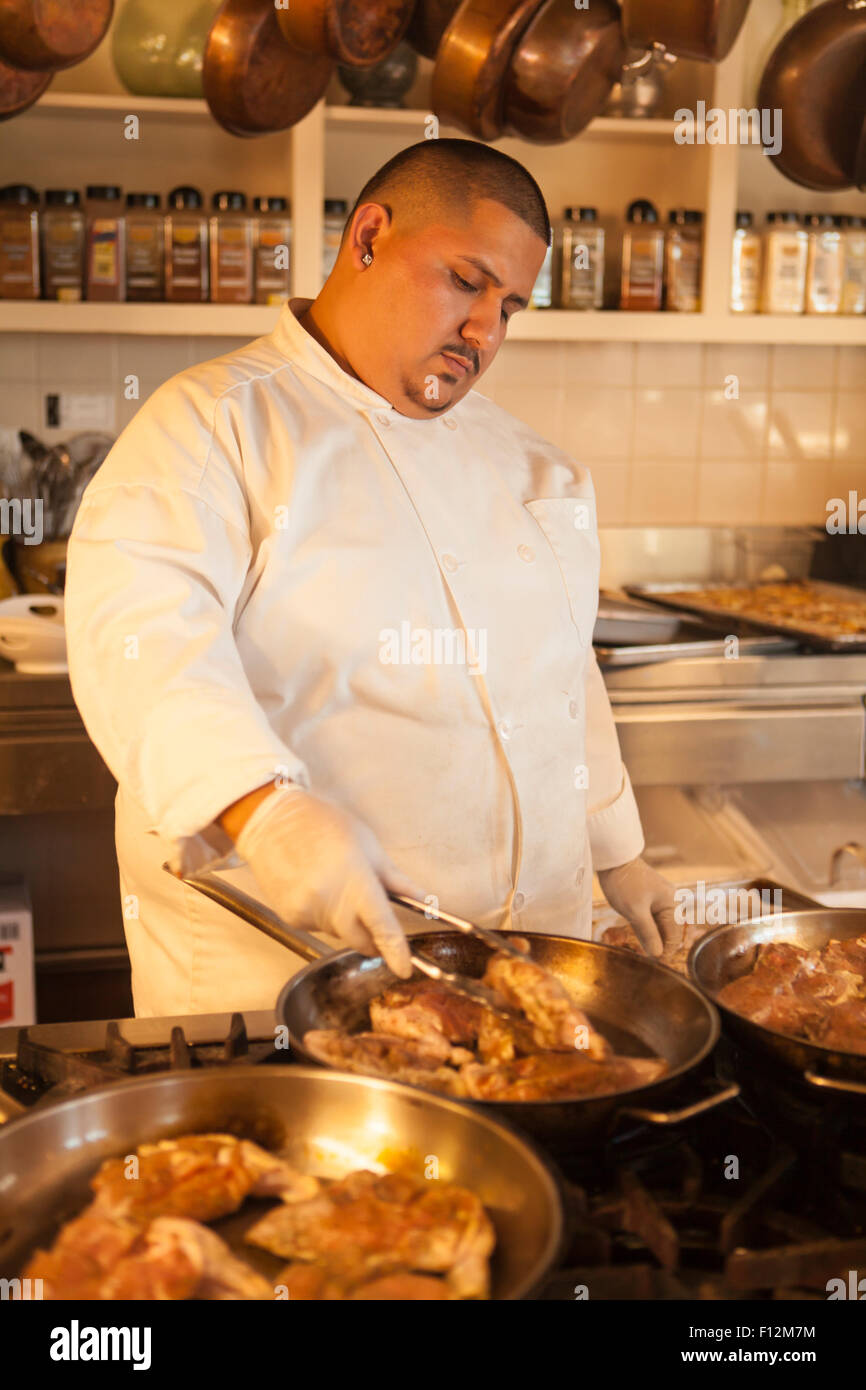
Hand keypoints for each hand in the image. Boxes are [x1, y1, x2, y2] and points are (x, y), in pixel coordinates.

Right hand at [235, 786, 420, 976]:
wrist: (272, 821)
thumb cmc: (322, 824)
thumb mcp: (367, 844)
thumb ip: (395, 879)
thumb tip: (423, 899)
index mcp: (355, 880)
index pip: (382, 926)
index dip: (396, 951)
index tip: (405, 968)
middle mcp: (329, 901)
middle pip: (361, 940)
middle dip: (373, 937)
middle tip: (373, 915)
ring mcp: (307, 912)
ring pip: (339, 934)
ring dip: (346, 921)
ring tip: (336, 884)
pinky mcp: (290, 918)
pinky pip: (318, 928)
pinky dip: (325, 916)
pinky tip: (316, 888)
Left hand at [596, 855, 679, 957]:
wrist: (612, 858)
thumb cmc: (624, 883)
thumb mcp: (635, 912)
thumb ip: (648, 933)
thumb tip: (658, 955)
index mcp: (671, 904)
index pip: (674, 936)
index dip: (666, 953)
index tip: (656, 967)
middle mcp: (669, 901)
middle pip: (668, 931)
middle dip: (659, 947)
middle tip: (647, 963)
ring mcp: (658, 899)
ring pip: (658, 926)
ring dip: (652, 939)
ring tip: (641, 954)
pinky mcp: (647, 898)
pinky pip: (651, 918)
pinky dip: (646, 929)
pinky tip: (638, 938)